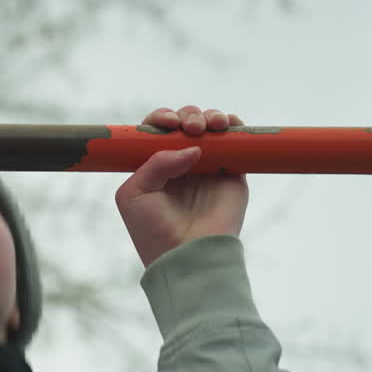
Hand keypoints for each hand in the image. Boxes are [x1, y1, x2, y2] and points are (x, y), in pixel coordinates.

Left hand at [115, 105, 249, 267]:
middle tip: (191, 128)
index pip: (158, 131)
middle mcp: (181, 164)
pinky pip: (236, 143)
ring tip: (210, 126)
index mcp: (155, 166)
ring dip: (210, 117)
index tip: (168, 123)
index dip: (162, 118)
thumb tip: (192, 147)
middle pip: (186, 124)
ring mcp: (208, 168)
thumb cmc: (153, 230)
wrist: (186, 255)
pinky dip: (235, 126)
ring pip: (211, 128)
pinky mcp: (232, 175)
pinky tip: (228, 125)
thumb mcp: (135, 193)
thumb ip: (155, 163)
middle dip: (188, 116)